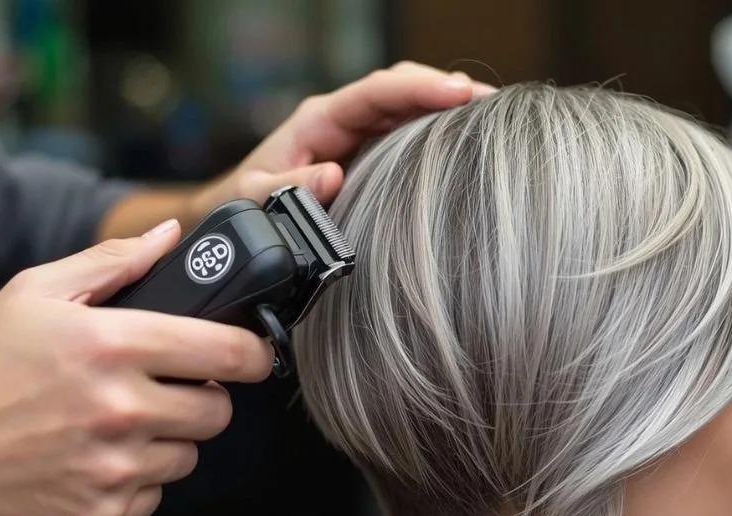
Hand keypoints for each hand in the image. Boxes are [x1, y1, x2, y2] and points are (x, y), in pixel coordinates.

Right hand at [0, 220, 274, 515]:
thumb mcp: (34, 293)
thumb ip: (112, 261)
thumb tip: (171, 236)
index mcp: (113, 345)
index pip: (228, 352)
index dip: (252, 353)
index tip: (252, 354)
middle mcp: (121, 408)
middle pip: (219, 411)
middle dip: (202, 398)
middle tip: (164, 390)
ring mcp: (114, 466)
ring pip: (189, 454)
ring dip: (167, 440)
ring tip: (117, 424)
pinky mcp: (103, 513)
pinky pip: (156, 494)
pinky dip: (137, 480)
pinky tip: (97, 458)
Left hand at [189, 61, 495, 216]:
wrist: (233, 211)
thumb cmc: (241, 201)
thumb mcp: (253, 197)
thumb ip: (286, 187)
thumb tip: (331, 176)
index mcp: (320, 120)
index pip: (376, 92)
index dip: (418, 88)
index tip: (456, 93)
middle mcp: (345, 120)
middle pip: (403, 90)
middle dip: (448, 90)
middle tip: (494, 104)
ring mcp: (361, 135)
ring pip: (412, 110)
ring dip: (451, 110)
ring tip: (497, 119)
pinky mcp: (371, 155)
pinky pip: (411, 135)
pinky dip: (442, 134)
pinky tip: (473, 143)